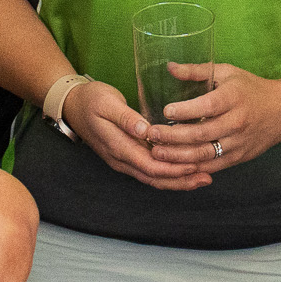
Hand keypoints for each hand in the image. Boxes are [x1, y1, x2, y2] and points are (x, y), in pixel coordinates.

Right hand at [64, 80, 211, 191]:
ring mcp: (124, 160)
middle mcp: (121, 159)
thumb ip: (125, 117)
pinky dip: (169, 174)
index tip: (195, 164)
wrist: (73, 106)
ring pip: (153, 178)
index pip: (149, 166)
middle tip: (207, 178)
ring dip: (177, 181)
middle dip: (181, 180)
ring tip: (202, 179)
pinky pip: (150, 171)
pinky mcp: (128, 156)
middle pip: (154, 178)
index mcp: (118, 147)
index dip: (173, 169)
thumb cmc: (91, 100)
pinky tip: (184, 170)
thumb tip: (144, 130)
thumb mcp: (106, 102)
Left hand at [144, 62, 280, 174]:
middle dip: (173, 136)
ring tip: (157, 152)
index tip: (166, 111)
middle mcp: (236, 122)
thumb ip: (197, 71)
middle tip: (151, 134)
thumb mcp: (227, 73)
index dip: (185, 111)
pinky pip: (212, 167)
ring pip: (205, 154)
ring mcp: (238, 143)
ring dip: (178, 156)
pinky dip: (193, 168)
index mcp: (234, 98)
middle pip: (201, 134)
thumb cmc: (251, 88)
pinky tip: (175, 166)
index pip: (207, 107)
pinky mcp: (238, 157)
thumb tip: (169, 67)